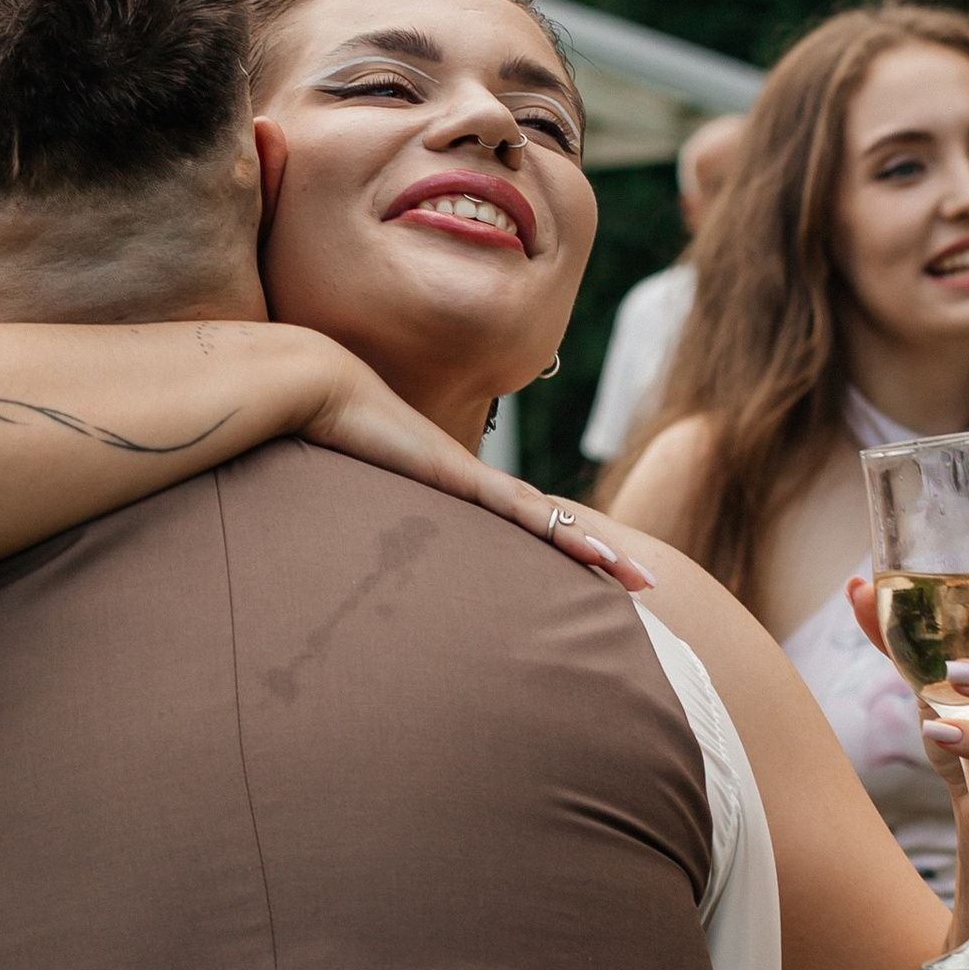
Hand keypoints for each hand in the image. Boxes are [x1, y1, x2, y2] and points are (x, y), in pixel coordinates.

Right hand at [298, 347, 652, 587]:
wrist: (325, 387)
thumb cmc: (333, 436)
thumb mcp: (360, 493)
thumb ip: (370, 516)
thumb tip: (350, 550)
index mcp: (458, 490)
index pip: (523, 525)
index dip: (562, 548)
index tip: (595, 572)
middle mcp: (476, 485)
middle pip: (550, 526)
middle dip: (597, 554)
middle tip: (642, 582)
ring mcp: (473, 479)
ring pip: (548, 522)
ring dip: (594, 549)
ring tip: (637, 575)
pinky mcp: (462, 478)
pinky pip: (519, 512)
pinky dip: (557, 534)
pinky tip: (592, 552)